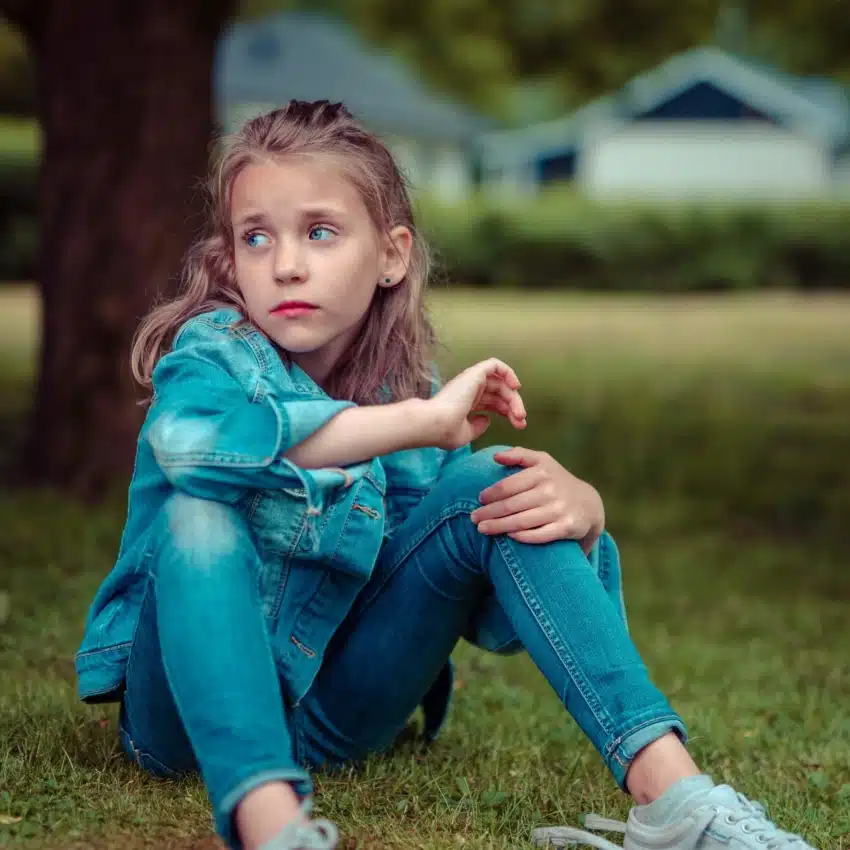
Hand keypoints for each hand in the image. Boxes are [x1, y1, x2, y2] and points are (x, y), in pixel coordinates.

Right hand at [427, 358, 526, 450]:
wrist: (435, 423)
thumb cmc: (445, 431)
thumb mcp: (465, 434)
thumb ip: (477, 427)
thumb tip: (486, 420)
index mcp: (465, 403)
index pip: (492, 403)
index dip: (507, 413)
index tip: (518, 426)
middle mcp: (469, 390)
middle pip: (499, 394)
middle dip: (514, 407)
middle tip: (521, 422)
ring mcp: (471, 381)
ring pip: (500, 383)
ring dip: (514, 398)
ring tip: (520, 414)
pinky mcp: (474, 373)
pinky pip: (494, 365)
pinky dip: (507, 372)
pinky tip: (515, 387)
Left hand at [470, 447, 603, 551]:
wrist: (588, 504)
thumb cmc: (556, 481)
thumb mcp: (542, 461)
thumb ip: (519, 455)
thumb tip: (495, 457)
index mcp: (541, 472)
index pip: (508, 485)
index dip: (491, 494)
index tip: (479, 500)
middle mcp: (550, 490)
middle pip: (511, 505)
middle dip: (489, 513)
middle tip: (473, 519)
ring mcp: (559, 509)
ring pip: (522, 521)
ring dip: (499, 526)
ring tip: (482, 529)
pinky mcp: (567, 527)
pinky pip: (540, 534)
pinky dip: (523, 536)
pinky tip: (509, 536)